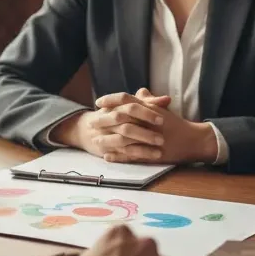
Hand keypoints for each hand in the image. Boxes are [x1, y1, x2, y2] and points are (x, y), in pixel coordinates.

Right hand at [49, 90, 168, 158]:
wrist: (87, 130)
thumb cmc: (114, 115)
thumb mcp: (127, 107)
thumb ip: (148, 102)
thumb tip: (167, 99)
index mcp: (114, 106)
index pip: (129, 105)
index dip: (145, 112)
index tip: (162, 118)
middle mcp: (107, 120)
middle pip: (126, 124)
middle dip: (144, 131)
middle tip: (162, 137)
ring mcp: (105, 135)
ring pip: (123, 140)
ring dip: (142, 145)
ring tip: (160, 148)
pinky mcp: (106, 149)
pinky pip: (122, 154)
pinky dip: (136, 155)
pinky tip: (152, 156)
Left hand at [95, 90, 217, 163]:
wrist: (193, 140)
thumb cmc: (176, 124)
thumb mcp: (162, 109)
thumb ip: (148, 101)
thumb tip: (138, 91)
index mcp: (148, 109)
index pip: (126, 100)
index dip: (110, 100)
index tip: (98, 102)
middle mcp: (146, 122)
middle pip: (120, 119)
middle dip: (103, 121)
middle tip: (91, 123)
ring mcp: (147, 138)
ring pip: (122, 139)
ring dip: (107, 140)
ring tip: (95, 141)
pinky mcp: (150, 153)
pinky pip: (130, 155)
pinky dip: (118, 156)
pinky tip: (107, 157)